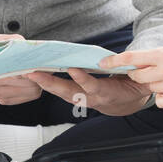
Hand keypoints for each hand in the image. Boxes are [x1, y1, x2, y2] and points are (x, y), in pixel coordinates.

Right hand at [0, 34, 42, 105]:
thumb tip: (25, 44)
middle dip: (39, 76)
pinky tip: (29, 81)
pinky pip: (26, 97)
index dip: (35, 69)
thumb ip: (13, 41)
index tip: (42, 64)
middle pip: (30, 85)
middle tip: (43, 67)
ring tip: (36, 72)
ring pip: (31, 92)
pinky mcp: (3, 100)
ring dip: (37, 83)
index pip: (22, 73)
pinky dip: (31, 89)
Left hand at [24, 68, 152, 116]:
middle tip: (34, 73)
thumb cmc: (128, 85)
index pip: (92, 86)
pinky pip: (62, 92)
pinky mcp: (78, 98)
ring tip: (30, 74)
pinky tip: (39, 76)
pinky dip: (49, 84)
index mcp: (106, 93)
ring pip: (61, 93)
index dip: (83, 79)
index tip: (73, 69)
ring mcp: (83, 99)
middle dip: (50, 83)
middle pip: (68, 92)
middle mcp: (92, 98)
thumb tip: (124, 59)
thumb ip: (126, 68)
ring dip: (45, 84)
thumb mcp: (132, 77)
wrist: (127, 102)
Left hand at [101, 35, 162, 107]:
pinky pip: (160, 101)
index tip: (102, 63)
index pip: (131, 58)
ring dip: (154, 85)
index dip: (114, 61)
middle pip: (138, 76)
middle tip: (152, 70)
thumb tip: (137, 62)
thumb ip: (157, 56)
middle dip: (139, 74)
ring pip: (150, 89)